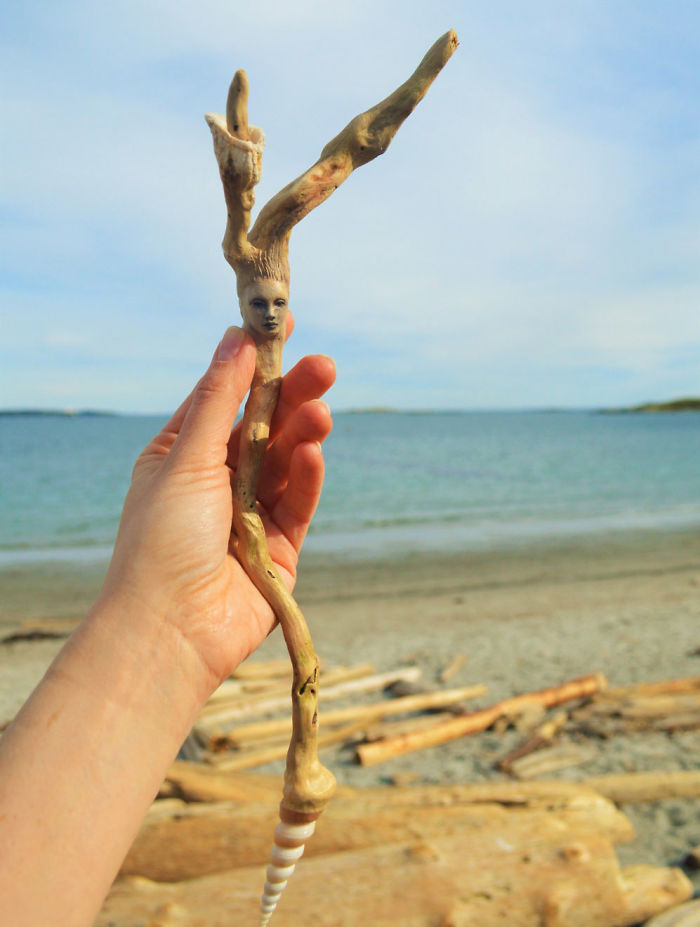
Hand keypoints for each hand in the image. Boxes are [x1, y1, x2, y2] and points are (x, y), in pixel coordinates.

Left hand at [96, 321, 334, 691]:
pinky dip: (308, 477)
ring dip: (304, 434)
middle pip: (265, 425)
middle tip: (325, 367)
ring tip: (320, 413)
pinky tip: (313, 455)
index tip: (283, 327)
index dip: (255, 363)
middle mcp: (218, 479)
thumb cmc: (161, 540)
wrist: (170, 630)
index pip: (226, 396)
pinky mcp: (281, 544)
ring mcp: (252, 512)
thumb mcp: (184, 458)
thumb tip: (236, 336)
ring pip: (288, 460)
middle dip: (293, 395)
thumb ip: (217, 399)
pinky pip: (299, 500)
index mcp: (183, 453)